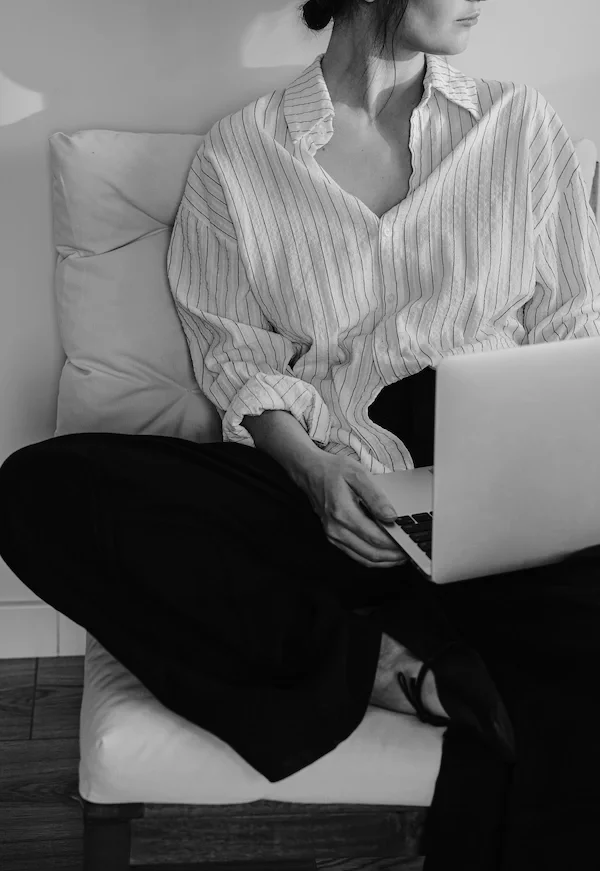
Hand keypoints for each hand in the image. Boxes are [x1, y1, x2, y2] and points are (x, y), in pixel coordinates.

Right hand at [291, 452, 407, 568]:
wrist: (311, 472)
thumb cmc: (333, 471)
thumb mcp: (358, 474)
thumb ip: (376, 496)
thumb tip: (391, 516)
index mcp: (343, 512)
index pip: (374, 537)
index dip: (395, 544)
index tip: (408, 542)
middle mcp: (336, 528)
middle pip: (371, 553)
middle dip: (393, 556)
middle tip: (409, 552)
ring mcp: (333, 535)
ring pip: (364, 559)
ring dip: (384, 561)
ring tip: (401, 556)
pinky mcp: (333, 537)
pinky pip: (356, 555)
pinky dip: (372, 558)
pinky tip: (384, 554)